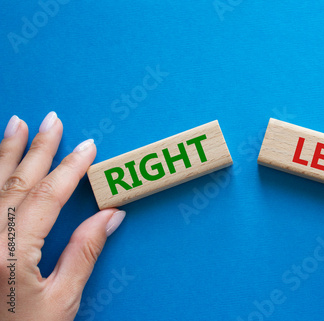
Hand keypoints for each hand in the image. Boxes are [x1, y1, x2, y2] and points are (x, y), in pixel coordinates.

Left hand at [0, 112, 124, 319]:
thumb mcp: (61, 300)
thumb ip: (84, 253)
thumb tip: (110, 216)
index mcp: (10, 253)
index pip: (47, 196)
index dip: (70, 168)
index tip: (87, 148)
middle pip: (16, 181)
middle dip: (37, 148)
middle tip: (52, 121)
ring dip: (5, 151)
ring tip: (17, 125)